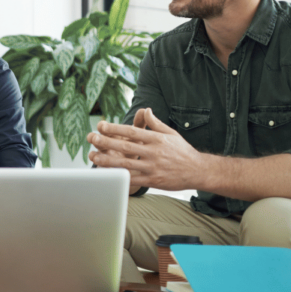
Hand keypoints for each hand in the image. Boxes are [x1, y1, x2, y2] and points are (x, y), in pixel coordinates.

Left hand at [87, 107, 204, 191]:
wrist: (198, 170)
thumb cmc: (183, 151)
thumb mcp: (171, 133)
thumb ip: (156, 123)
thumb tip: (146, 110)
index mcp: (157, 139)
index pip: (132, 132)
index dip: (115, 128)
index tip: (102, 125)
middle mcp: (154, 152)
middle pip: (127, 147)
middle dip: (107, 142)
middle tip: (92, 138)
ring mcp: (153, 167)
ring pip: (126, 164)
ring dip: (108, 160)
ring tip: (93, 157)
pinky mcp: (153, 180)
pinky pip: (133, 179)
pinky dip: (119, 177)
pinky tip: (106, 174)